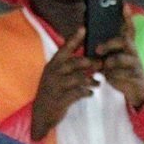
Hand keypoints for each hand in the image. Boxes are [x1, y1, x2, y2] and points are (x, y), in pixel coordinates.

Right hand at [31, 26, 99, 140]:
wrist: (42, 114)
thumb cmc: (52, 93)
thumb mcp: (55, 76)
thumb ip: (67, 67)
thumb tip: (86, 58)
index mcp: (52, 66)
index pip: (63, 50)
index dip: (73, 39)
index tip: (84, 28)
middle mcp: (52, 74)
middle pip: (74, 63)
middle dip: (89, 63)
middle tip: (101, 64)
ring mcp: (55, 87)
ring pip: (77, 79)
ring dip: (90, 80)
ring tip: (98, 83)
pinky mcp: (60, 100)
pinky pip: (77, 93)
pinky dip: (86, 93)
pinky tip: (90, 93)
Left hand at [94, 5, 143, 108]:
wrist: (133, 88)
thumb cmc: (119, 70)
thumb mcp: (108, 58)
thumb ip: (100, 50)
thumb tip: (84, 39)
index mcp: (125, 44)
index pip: (128, 28)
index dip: (127, 17)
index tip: (124, 5)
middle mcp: (132, 51)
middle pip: (125, 41)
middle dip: (110, 43)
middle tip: (97, 49)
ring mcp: (135, 63)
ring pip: (126, 57)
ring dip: (113, 60)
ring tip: (103, 65)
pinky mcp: (136, 75)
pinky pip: (126, 73)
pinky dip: (116, 74)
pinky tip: (108, 77)